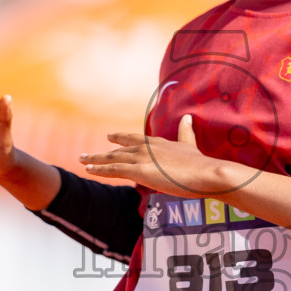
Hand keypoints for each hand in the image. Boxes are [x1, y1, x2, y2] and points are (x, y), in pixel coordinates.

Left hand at [80, 115, 235, 196]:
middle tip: (87, 153)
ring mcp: (142, 159)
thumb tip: (187, 118)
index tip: (111, 136)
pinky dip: (100, 169)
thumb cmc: (202, 165)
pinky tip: (89, 169)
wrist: (208, 173)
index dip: (122, 139)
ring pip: (113, 158)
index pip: (136, 139)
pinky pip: (114, 170)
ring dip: (95, 159)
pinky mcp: (139, 171)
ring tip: (82, 159)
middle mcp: (148, 148)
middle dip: (104, 151)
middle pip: (120, 149)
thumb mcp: (191, 146)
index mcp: (160, 143)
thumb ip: (185, 134)